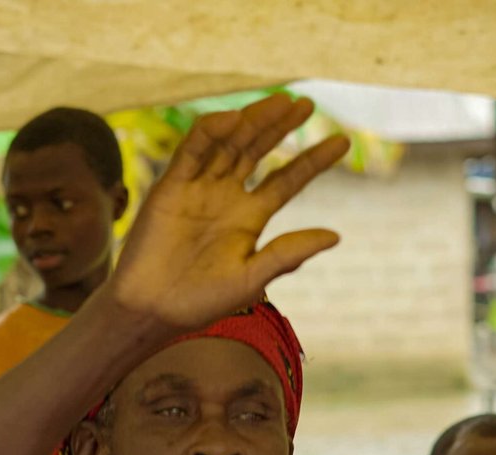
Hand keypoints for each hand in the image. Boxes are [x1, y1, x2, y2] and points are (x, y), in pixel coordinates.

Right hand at [106, 94, 348, 332]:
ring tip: (280, 104)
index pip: (286, 180)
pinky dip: (210, 132)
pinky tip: (234, 119)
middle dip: (281, 127)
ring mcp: (198, 188)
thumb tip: (336, 236)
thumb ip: (288, 253)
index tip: (343, 142)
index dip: (313, 161)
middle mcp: (226, 196)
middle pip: (259, 151)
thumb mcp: (253, 278)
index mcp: (249, 217)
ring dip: (252, 122)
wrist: (152, 310)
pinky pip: (192, 151)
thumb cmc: (201, 301)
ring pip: (229, 144)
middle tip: (306, 104)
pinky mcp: (171, 186)